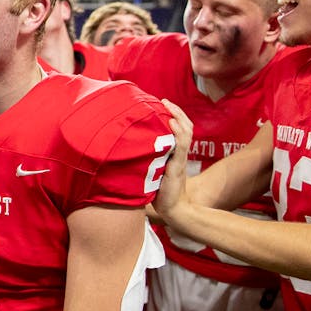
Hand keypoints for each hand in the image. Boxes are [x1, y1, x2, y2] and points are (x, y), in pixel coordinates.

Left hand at [151, 99, 194, 228]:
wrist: (172, 209)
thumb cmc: (159, 192)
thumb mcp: (151, 171)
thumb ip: (145, 159)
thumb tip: (124, 148)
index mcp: (174, 153)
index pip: (180, 129)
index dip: (174, 115)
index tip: (162, 104)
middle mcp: (179, 153)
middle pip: (185, 126)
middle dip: (176, 111)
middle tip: (164, 100)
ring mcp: (179, 159)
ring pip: (185, 132)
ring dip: (178, 116)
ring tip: (168, 105)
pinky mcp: (177, 167)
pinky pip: (181, 146)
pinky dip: (178, 133)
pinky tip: (171, 123)